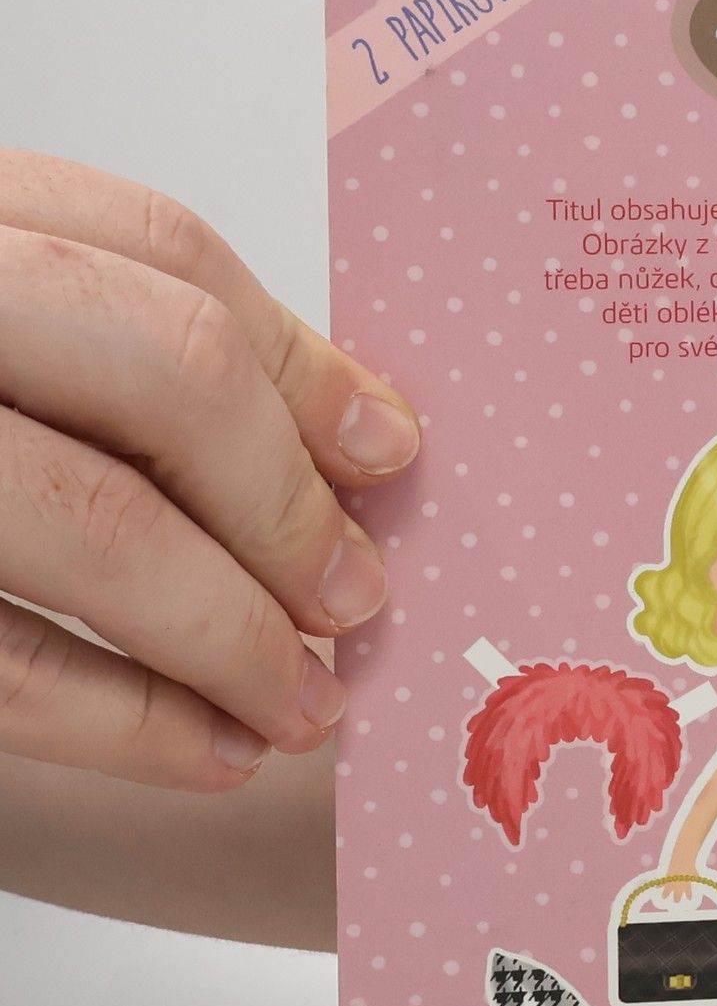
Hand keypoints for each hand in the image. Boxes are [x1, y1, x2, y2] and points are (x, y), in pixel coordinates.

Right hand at [0, 152, 420, 790]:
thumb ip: (125, 349)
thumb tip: (361, 432)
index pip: (162, 254)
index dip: (302, 365)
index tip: (389, 455)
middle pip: (161, 371)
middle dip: (285, 504)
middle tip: (357, 599)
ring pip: (92, 523)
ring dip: (232, 636)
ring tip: (304, 702)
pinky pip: (1, 661)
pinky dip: (127, 720)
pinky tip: (208, 751)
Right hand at [655, 869, 702, 903]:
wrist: (683, 862)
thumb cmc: (690, 867)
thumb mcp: (694, 874)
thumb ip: (695, 877)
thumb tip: (699, 878)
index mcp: (687, 887)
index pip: (689, 895)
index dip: (689, 897)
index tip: (689, 898)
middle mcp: (679, 888)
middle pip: (677, 898)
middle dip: (677, 899)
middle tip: (676, 901)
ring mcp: (672, 884)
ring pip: (667, 894)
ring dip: (665, 896)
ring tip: (663, 897)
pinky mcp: (667, 879)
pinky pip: (661, 884)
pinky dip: (659, 885)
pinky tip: (656, 887)